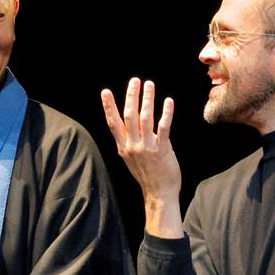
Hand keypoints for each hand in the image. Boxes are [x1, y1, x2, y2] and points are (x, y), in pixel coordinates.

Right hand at [101, 78, 183, 237]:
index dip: (109, 107)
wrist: (158, 193)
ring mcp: (147, 148)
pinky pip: (164, 127)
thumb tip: (126, 129)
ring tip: (149, 84)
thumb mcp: (131, 159)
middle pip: (129, 116)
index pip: (113, 123)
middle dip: (131, 96)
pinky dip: (166, 113)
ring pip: (145, 118)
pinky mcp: (162, 150)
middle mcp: (133, 146)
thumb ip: (128, 143)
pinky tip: (168, 101)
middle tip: (134, 81)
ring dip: (147, 99)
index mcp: (124, 147)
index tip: (105, 92)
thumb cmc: (147, 175)